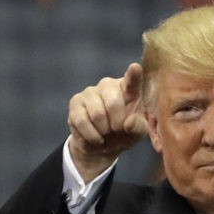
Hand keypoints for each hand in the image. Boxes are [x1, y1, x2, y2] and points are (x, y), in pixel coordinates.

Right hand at [67, 63, 148, 181]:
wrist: (101, 145)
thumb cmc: (124, 133)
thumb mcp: (137, 133)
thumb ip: (138, 127)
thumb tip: (129, 122)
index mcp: (129, 89)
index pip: (132, 80)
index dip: (134, 74)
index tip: (136, 68)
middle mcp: (109, 85)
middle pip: (113, 103)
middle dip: (117, 123)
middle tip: (118, 129)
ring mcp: (90, 91)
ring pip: (97, 114)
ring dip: (104, 130)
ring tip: (106, 132)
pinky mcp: (75, 102)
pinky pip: (82, 121)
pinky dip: (92, 136)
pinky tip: (96, 137)